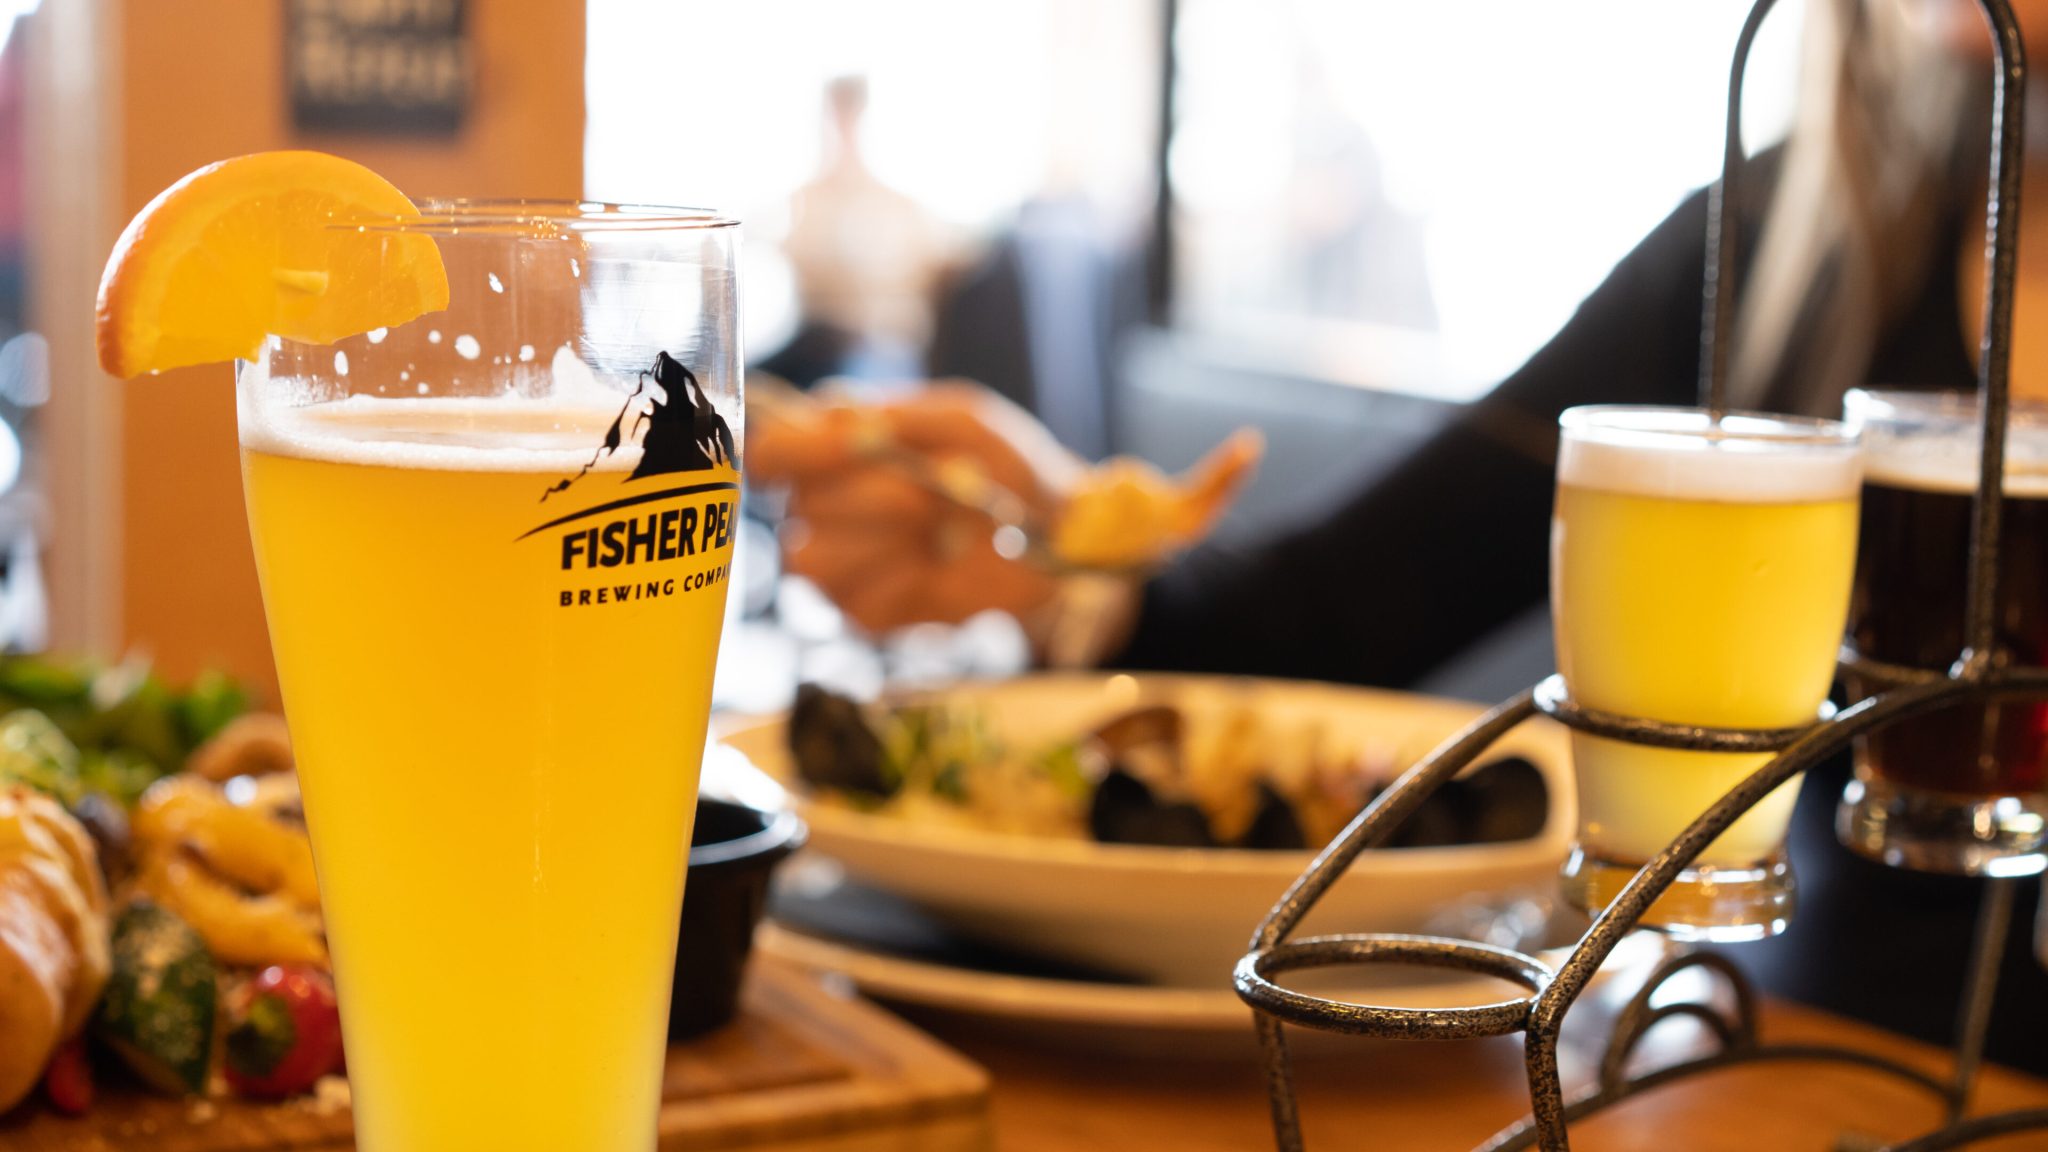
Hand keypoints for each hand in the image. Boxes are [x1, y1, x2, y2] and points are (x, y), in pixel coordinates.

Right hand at [748, 383, 1078, 633]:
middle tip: (936, 493)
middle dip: (877, 495)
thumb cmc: (1005, 466)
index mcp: (834, 448)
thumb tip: (842, 422)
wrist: (1055, 535)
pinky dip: (905, 583)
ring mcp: (840, 565)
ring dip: (886, 541)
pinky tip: (938, 569)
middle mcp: (823, 507)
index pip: (773, 451)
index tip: (851, 445)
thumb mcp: (962, 420)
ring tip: (941, 530)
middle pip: (803, 505)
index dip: (796, 450)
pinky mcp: (865, 613)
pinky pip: (856, 604)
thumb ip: (899, 417)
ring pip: (814, 559)